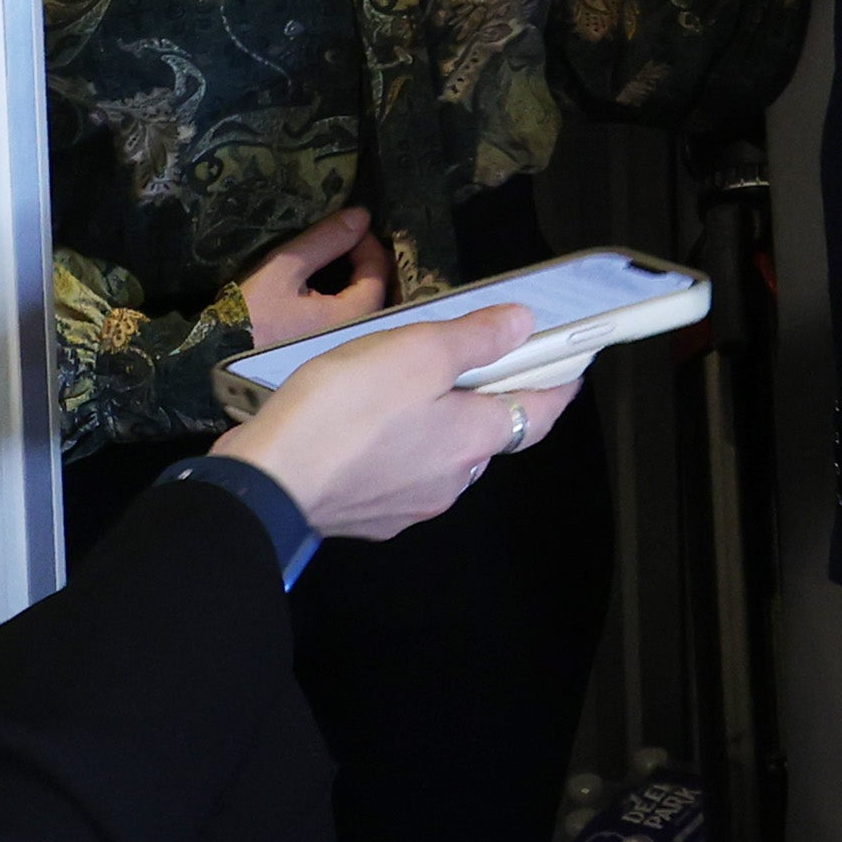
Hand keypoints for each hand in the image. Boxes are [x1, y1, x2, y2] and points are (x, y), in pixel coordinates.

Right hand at [215, 301, 565, 536]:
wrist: (269, 483)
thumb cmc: (347, 409)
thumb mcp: (416, 352)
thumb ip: (475, 338)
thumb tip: (524, 326)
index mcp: (475, 438)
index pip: (542, 411)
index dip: (560, 384)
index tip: (572, 363)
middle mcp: (454, 480)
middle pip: (490, 434)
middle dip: (489, 400)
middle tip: (474, 362)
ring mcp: (410, 505)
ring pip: (443, 456)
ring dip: (440, 425)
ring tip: (410, 389)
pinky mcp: (369, 516)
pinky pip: (399, 475)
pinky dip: (399, 449)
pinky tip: (368, 428)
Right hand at [242, 206, 388, 348]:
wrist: (215, 364)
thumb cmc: (248, 317)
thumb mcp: (283, 270)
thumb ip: (324, 242)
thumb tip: (360, 216)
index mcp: (353, 316)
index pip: (378, 269)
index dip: (364, 241)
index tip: (343, 225)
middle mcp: (355, 335)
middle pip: (374, 287)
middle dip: (359, 259)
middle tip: (335, 238)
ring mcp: (341, 346)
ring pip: (359, 303)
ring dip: (348, 277)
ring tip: (326, 256)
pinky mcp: (324, 351)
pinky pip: (343, 317)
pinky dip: (337, 296)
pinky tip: (317, 286)